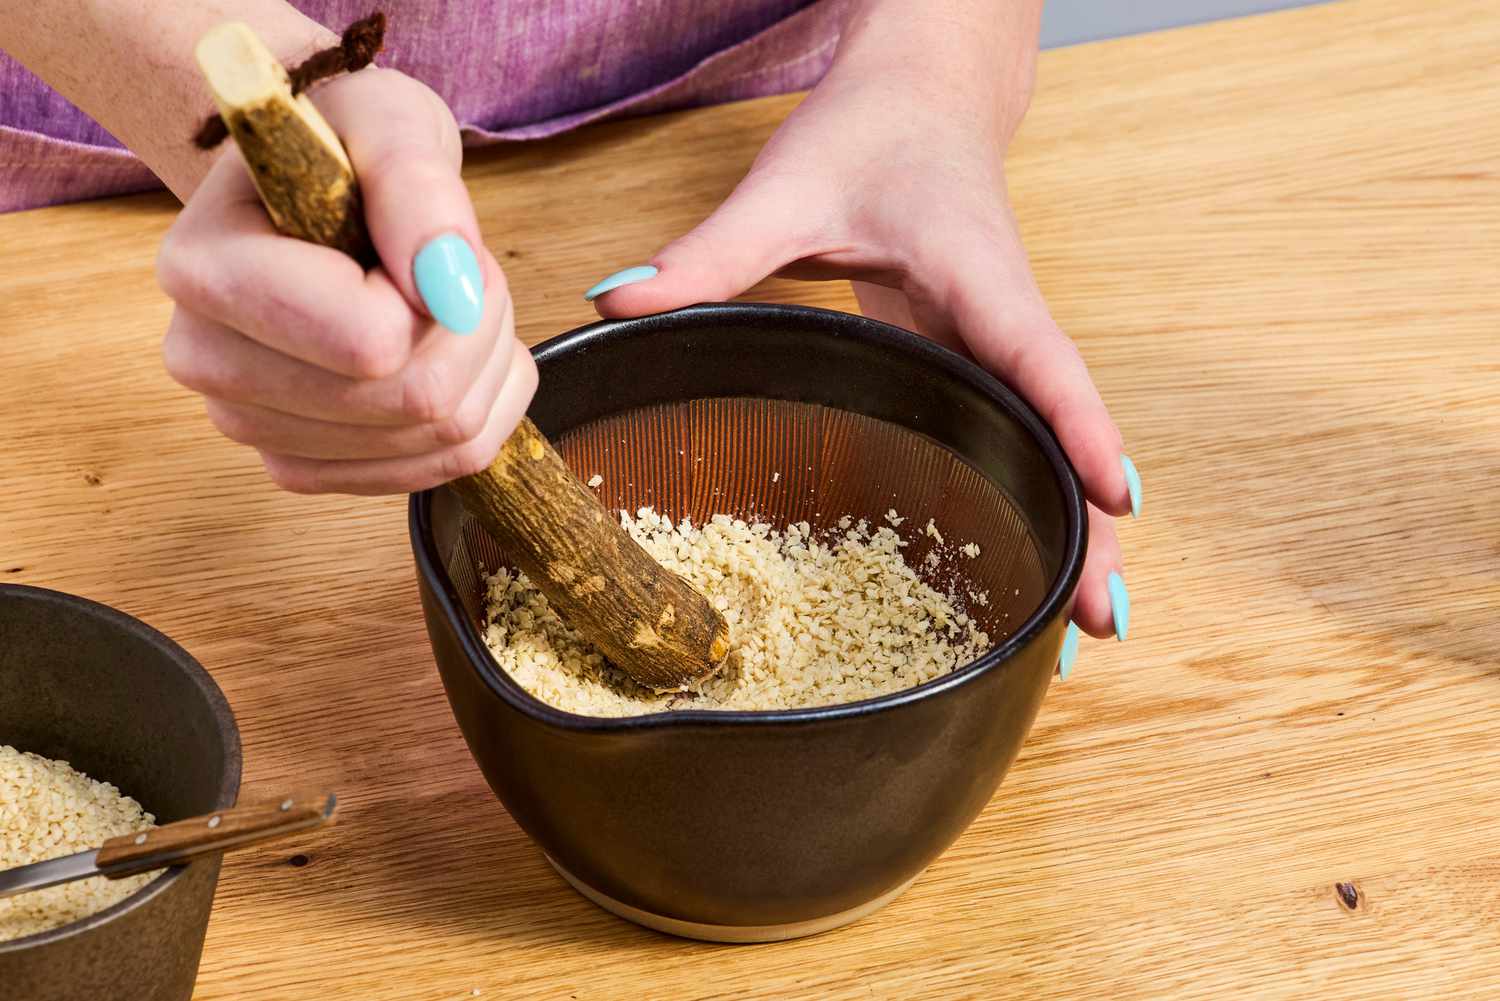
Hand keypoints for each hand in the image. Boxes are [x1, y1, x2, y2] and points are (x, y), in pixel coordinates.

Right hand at [156, 68, 534, 493]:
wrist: (322, 188)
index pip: (370, 342)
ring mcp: (252, 427)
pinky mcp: (300, 466)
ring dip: (483, 362)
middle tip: (456, 267)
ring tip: (446, 299)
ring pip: (440, 439)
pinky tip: (453, 351)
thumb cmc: (347, 148)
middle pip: (413, 400)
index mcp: (204, 271)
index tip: (427, 241)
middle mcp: (206, 362)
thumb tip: (448, 288)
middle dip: (475, 327)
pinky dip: (482, 406)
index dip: (439, 291)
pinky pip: (440, 469)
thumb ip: (417, 188)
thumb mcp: (388, 124)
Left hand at [588, 67, 1137, 643]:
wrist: (923, 92)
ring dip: (1076, 527)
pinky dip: (1037, 497)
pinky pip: (1018, 434)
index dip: (1077, 427)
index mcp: (976, 275)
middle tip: (1104, 620)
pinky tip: (1031, 560)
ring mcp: (998, 344)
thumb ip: (708, 252)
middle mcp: (1005, 320)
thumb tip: (616, 299)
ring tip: (1086, 625)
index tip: (1113, 498)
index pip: (1039, 355)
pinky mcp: (977, 358)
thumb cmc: (872, 130)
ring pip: (1049, 443)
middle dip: (1091, 523)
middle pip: (1062, 431)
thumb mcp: (786, 188)